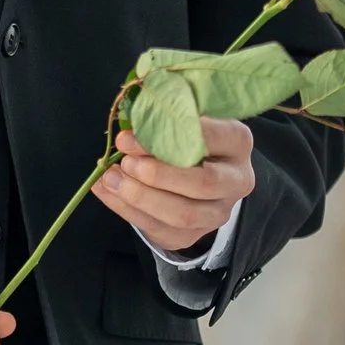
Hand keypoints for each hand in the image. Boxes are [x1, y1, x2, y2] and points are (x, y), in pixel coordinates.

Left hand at [96, 113, 255, 258]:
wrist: (200, 169)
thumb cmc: (187, 134)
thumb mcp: (186, 114)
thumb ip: (167, 109)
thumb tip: (131, 112)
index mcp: (237, 142)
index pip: (213, 138)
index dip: (169, 137)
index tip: (129, 136)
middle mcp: (236, 180)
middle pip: (204, 183)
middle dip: (158, 175)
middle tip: (126, 162)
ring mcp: (218, 211)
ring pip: (184, 215)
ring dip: (141, 198)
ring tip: (110, 178)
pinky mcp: (194, 234)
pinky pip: (161, 229)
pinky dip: (128, 211)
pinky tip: (106, 191)